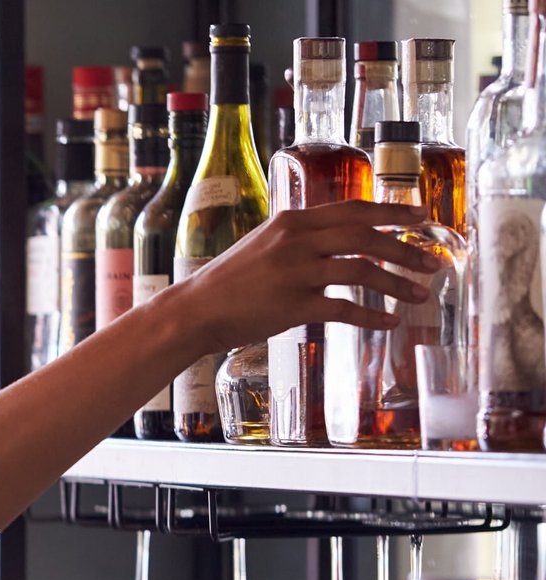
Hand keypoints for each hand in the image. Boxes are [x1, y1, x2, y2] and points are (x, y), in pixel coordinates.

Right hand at [169, 199, 439, 358]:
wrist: (195, 310)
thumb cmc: (229, 282)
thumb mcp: (264, 244)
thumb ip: (300, 238)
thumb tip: (340, 239)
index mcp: (292, 221)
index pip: (354, 210)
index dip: (392, 212)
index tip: (421, 217)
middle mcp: (297, 242)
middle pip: (366, 237)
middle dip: (406, 248)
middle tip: (432, 260)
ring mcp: (296, 273)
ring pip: (362, 271)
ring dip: (397, 283)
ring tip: (420, 294)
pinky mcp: (294, 306)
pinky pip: (345, 309)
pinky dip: (372, 316)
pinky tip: (388, 322)